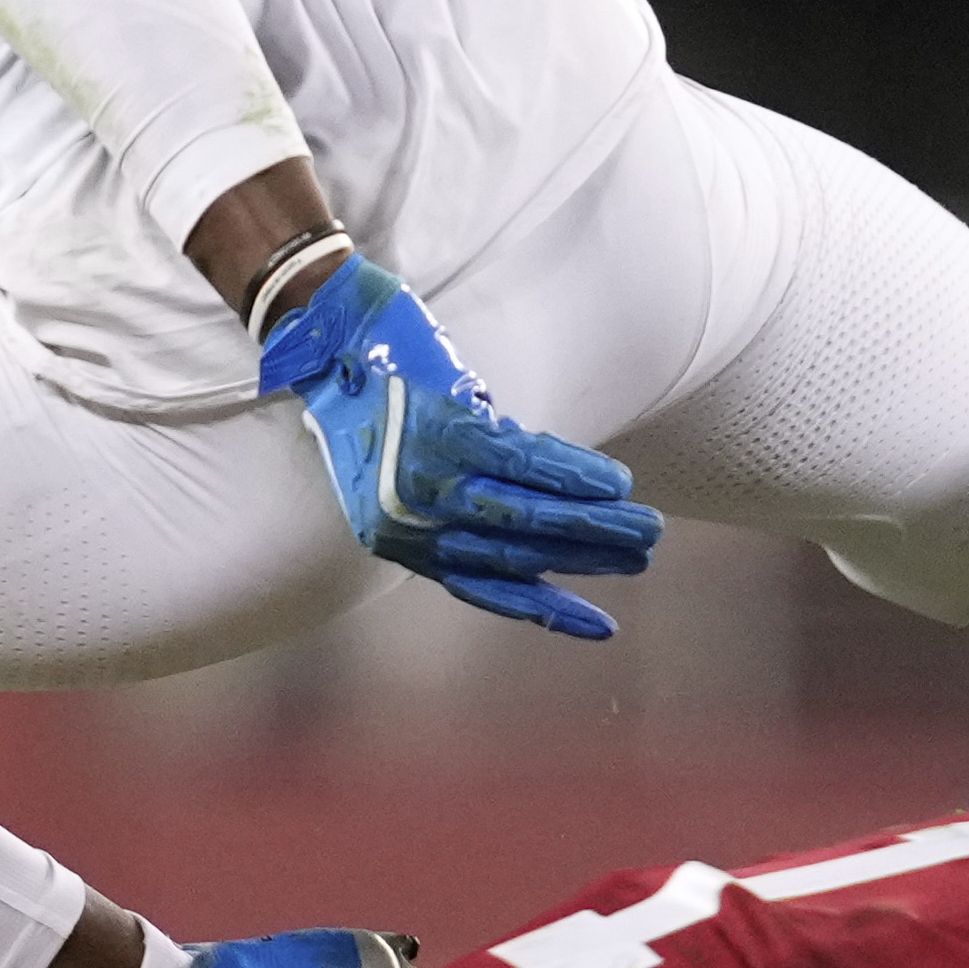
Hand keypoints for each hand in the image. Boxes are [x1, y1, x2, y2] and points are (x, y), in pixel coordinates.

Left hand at [254, 255, 658, 641]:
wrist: (325, 339)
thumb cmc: (371, 406)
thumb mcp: (403, 472)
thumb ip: (460, 507)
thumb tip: (536, 529)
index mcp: (396, 538)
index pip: (484, 588)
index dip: (548, 610)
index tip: (603, 628)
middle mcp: (409, 520)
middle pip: (515, 553)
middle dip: (587, 559)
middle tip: (643, 555)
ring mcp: (425, 477)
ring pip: (524, 516)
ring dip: (591, 525)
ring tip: (643, 527)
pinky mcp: (442, 432)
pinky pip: (520, 463)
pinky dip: (571, 475)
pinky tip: (612, 483)